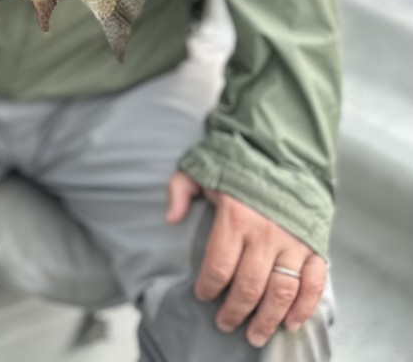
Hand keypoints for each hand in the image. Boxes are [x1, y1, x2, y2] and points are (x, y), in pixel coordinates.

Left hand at [167, 171, 327, 348]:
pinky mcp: (315, 244)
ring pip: (280, 292)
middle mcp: (265, 233)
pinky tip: (291, 323)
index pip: (218, 267)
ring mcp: (293, 242)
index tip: (202, 296)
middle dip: (234, 312)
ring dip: (268, 319)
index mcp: (235, 216)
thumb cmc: (239, 162)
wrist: (283, 150)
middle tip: (225, 324)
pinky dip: (305, 308)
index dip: (208, 288)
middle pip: (249, 287)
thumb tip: (170, 218)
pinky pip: (314, 284)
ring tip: (255, 336)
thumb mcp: (202, 168)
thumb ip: (181, 190)